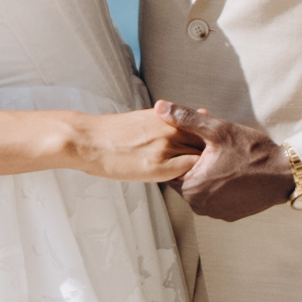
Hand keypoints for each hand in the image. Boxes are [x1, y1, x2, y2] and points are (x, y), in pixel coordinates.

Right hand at [78, 102, 206, 184]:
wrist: (88, 140)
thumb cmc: (111, 132)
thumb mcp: (143, 119)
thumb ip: (166, 122)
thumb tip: (183, 123)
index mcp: (166, 117)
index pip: (201, 127)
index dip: (208, 140)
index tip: (213, 148)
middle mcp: (170, 129)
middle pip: (205, 141)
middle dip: (212, 153)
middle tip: (213, 164)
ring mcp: (165, 148)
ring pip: (199, 157)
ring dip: (204, 167)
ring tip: (206, 176)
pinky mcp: (157, 167)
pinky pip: (186, 173)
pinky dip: (191, 178)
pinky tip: (189, 184)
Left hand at [176, 115, 301, 225]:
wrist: (284, 174)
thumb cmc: (253, 152)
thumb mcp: (218, 129)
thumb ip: (186, 119)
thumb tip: (161, 107)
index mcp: (191, 187)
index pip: (172, 168)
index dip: (182, 150)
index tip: (195, 142)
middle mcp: (200, 205)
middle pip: (187, 178)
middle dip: (194, 161)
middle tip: (211, 147)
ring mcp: (215, 213)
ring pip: (202, 188)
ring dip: (207, 174)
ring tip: (223, 157)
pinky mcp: (229, 215)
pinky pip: (216, 198)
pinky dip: (219, 185)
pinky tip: (231, 171)